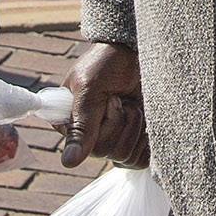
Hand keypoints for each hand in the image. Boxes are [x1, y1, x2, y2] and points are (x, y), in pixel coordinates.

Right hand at [58, 42, 148, 168]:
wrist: (134, 52)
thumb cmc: (106, 64)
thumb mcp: (89, 89)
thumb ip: (80, 126)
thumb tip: (68, 163)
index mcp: (69, 125)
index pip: (89, 148)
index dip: (107, 124)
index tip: (110, 100)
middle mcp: (88, 139)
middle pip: (108, 152)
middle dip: (122, 121)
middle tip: (120, 98)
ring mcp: (111, 143)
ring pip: (126, 157)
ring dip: (135, 125)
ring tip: (131, 104)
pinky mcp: (132, 145)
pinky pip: (141, 160)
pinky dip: (147, 139)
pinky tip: (144, 118)